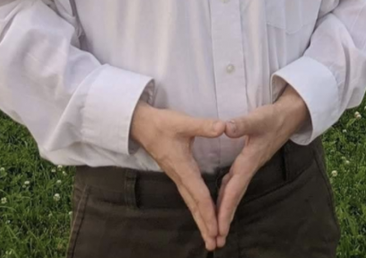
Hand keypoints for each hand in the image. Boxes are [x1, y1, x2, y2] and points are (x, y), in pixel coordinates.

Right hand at [129, 102, 225, 251]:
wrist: (141, 126)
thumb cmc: (162, 124)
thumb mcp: (183, 122)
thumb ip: (204, 126)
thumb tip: (224, 126)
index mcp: (183, 168)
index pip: (198, 194)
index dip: (208, 211)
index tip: (216, 228)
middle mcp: (180, 177)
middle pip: (194, 206)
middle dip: (205, 225)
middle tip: (215, 244)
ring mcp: (178, 177)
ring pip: (191, 204)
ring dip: (201, 221)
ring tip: (211, 239)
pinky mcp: (178, 175)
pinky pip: (189, 197)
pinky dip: (197, 210)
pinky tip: (203, 217)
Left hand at [214, 86, 310, 248]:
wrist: (290, 115)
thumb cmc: (274, 117)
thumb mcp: (258, 119)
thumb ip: (242, 124)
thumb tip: (225, 128)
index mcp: (249, 160)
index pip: (235, 189)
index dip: (225, 208)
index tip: (218, 226)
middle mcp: (249, 167)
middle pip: (234, 197)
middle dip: (225, 218)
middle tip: (215, 240)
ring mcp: (250, 166)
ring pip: (235, 192)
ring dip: (226, 210)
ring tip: (217, 228)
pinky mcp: (249, 161)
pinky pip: (235, 183)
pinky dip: (228, 196)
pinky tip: (221, 200)